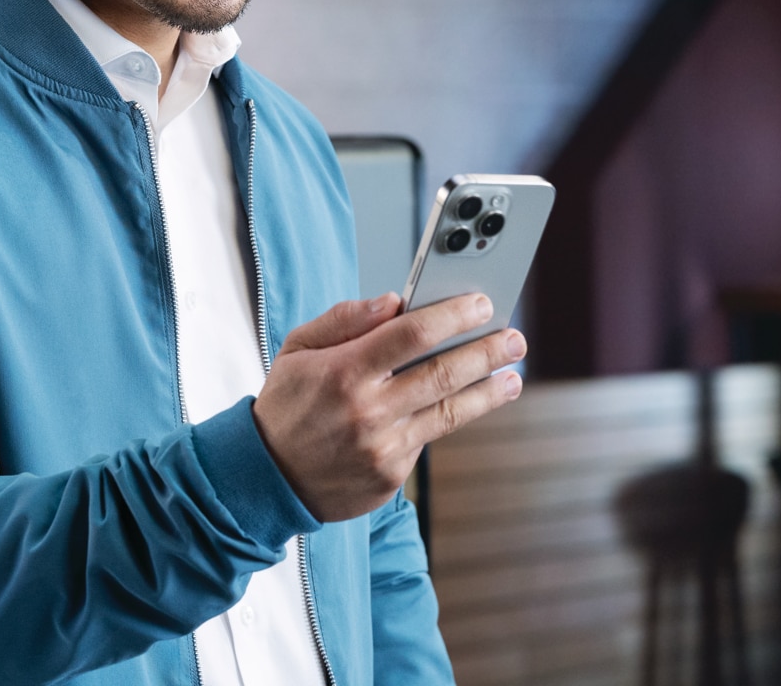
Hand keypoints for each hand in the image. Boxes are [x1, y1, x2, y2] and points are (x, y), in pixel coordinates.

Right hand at [251, 293, 525, 521]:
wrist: (266, 478)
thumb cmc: (285, 404)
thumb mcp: (297, 349)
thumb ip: (344, 319)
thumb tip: (394, 301)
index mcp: (343, 371)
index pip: (412, 334)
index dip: (452, 315)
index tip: (480, 303)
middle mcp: (368, 410)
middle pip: (443, 373)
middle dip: (486, 352)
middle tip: (515, 338)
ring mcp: (383, 447)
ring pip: (449, 412)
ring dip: (488, 392)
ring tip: (512, 377)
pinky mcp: (390, 474)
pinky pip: (426, 438)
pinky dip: (445, 417)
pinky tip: (465, 404)